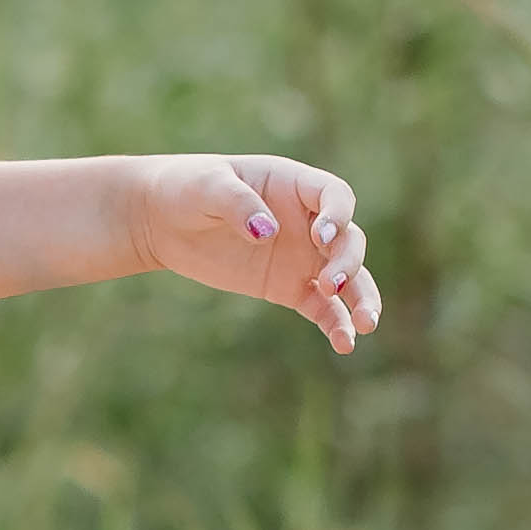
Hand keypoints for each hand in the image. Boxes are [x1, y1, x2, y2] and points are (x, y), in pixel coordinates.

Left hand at [131, 155, 378, 354]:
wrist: (163, 220)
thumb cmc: (187, 189)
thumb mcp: (208, 187)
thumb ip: (238, 204)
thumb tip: (267, 231)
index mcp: (294, 185)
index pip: (335, 195)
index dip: (338, 215)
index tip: (321, 237)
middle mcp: (309, 220)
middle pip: (348, 240)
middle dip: (347, 262)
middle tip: (329, 284)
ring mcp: (302, 256)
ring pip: (348, 278)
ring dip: (361, 298)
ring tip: (367, 324)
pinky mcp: (289, 287)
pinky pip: (322, 308)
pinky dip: (336, 325)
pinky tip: (345, 344)